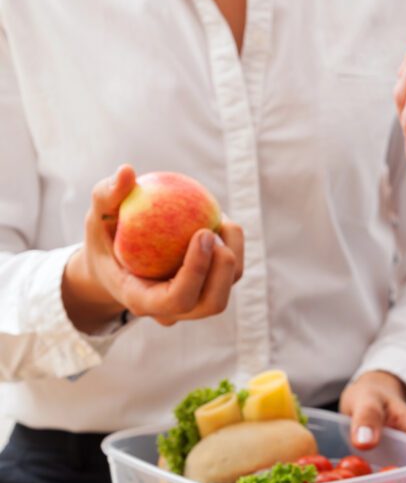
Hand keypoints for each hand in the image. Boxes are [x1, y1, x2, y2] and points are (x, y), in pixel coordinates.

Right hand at [62, 165, 243, 332]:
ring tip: (220, 219)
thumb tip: (127, 171)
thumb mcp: (96, 217)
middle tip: (217, 227)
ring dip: (233, 252)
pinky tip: (221, 220)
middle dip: (224, 268)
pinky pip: (230, 273)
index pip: (176, 299)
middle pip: (212, 303)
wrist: (115, 263)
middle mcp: (171, 311)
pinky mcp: (208, 290)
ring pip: (227, 287)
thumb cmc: (104, 238)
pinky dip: (231, 247)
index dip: (196, 271)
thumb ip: (106, 196)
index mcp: (142, 300)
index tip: (203, 232)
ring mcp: (192, 304)